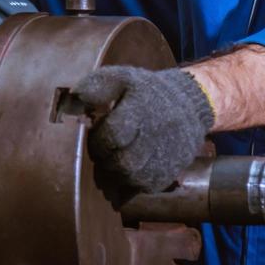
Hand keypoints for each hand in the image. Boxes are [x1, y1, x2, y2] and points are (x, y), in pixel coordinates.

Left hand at [72, 65, 214, 192]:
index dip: (99, 139)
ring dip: (117, 173)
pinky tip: (130, 168)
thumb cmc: (147, 92)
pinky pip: (145, 187)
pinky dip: (132, 182)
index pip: (114, 134)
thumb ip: (97, 85)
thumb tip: (74, 97)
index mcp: (143, 107)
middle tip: (104, 150)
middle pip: (123, 162)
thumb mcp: (123, 78)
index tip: (97, 134)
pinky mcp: (172, 171)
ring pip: (132, 178)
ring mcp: (168, 155)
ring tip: (115, 158)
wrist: (189, 104)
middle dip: (106, 159)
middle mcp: (158, 133)